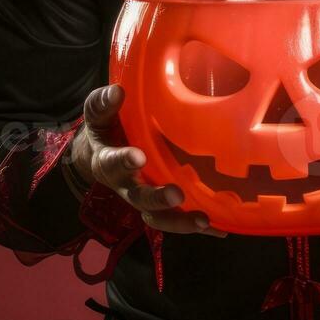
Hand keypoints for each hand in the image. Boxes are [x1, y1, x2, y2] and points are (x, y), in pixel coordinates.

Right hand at [67, 84, 225, 235]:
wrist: (99, 155)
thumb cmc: (105, 130)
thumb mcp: (98, 115)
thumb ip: (103, 105)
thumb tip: (117, 91)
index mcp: (109, 161)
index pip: (113, 162)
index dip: (124, 161)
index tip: (138, 156)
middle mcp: (127, 185)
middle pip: (139, 198)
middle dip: (157, 199)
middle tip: (176, 195)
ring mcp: (144, 197)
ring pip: (158, 217)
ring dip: (179, 221)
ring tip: (203, 221)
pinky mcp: (161, 203)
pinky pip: (176, 218)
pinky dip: (196, 225)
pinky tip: (221, 227)